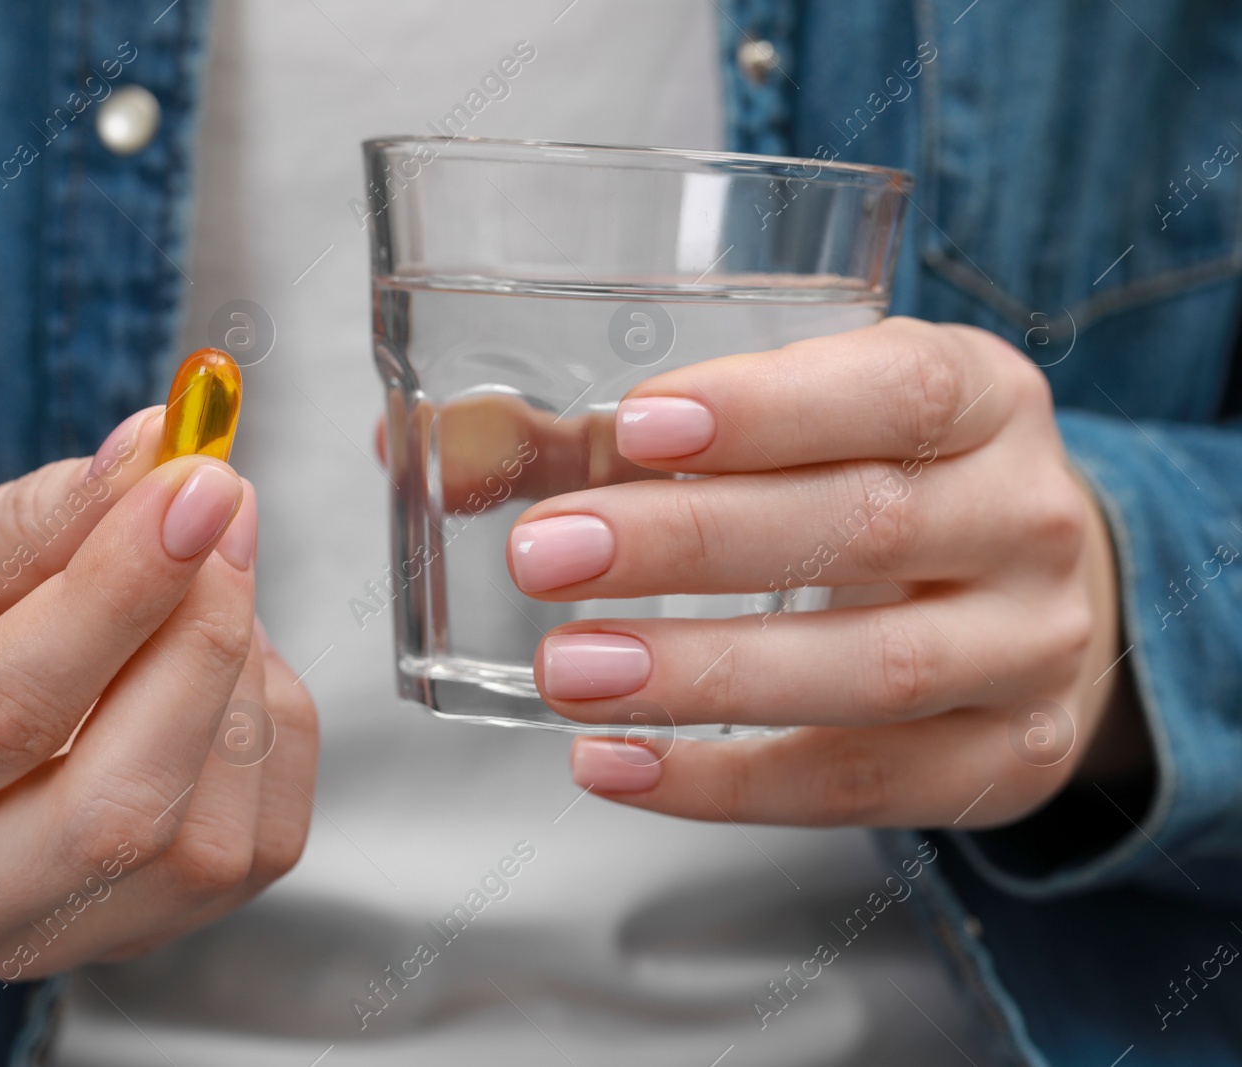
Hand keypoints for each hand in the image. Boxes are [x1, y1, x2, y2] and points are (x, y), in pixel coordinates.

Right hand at [0, 407, 317, 975]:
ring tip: (203, 580)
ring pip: (209, 842)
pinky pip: (262, 844)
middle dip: (202, 643)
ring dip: (243, 679)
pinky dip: (272, 730)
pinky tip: (217, 661)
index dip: (127, 589)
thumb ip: (39, 516)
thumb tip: (160, 456)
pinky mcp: (143, 934)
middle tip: (220, 511)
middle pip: (122, 808)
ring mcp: (47, 941)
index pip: (14, 708)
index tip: (196, 482)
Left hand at [509, 317, 1144, 827]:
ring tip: (568, 673)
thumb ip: (624, 437)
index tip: (636, 426)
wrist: (1041, 606)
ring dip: (703, 674)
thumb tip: (443, 447)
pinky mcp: (1002, 763)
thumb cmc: (882, 486)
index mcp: (981, 397)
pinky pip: (860, 785)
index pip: (895, 389)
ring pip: (871, 669)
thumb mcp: (801, 428)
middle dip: (692, 544)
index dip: (769, 409)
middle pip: (865, 527)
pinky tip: (616, 762)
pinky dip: (726, 782)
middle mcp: (1028, 517)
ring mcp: (1029, 650)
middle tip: (546, 556)